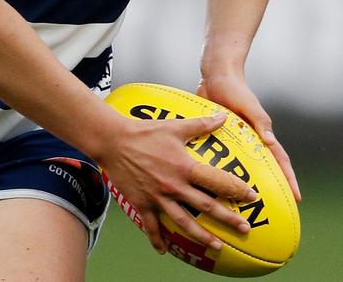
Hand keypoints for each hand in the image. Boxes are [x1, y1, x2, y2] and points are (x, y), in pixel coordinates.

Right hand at [98, 112, 257, 253]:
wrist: (114, 141)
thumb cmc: (145, 131)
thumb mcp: (175, 126)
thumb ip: (201, 124)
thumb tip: (223, 117)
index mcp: (184, 167)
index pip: (217, 181)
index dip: (236, 189)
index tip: (252, 197)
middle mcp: (174, 186)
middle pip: (206, 206)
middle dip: (228, 218)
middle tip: (245, 228)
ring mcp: (158, 197)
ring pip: (184, 223)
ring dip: (202, 236)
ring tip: (218, 246)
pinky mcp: (142, 203)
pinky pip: (152, 226)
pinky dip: (158, 240)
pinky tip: (165, 251)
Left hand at [196, 74, 300, 201]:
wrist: (215, 76)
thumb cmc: (235, 88)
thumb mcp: (248, 104)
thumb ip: (260, 121)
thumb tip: (270, 142)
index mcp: (261, 133)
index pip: (279, 159)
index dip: (288, 179)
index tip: (296, 197)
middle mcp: (249, 138)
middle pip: (263, 166)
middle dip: (270, 186)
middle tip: (269, 208)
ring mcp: (234, 137)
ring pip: (242, 164)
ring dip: (243, 180)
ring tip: (240, 202)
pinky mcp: (218, 134)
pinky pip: (221, 155)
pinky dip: (220, 168)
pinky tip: (212, 181)